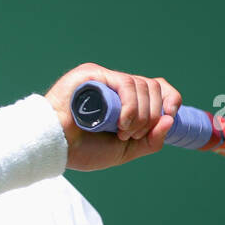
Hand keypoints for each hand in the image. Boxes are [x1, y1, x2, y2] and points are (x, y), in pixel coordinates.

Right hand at [44, 63, 180, 170]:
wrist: (54, 148)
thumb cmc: (82, 150)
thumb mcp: (125, 151)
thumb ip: (150, 140)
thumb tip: (169, 119)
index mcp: (123, 100)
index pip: (157, 87)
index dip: (170, 98)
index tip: (170, 115)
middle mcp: (115, 86)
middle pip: (153, 87)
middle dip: (151, 115)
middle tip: (131, 135)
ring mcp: (104, 78)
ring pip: (141, 85)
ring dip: (139, 115)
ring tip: (122, 133)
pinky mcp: (93, 74)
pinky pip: (125, 83)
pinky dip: (131, 106)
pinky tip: (121, 123)